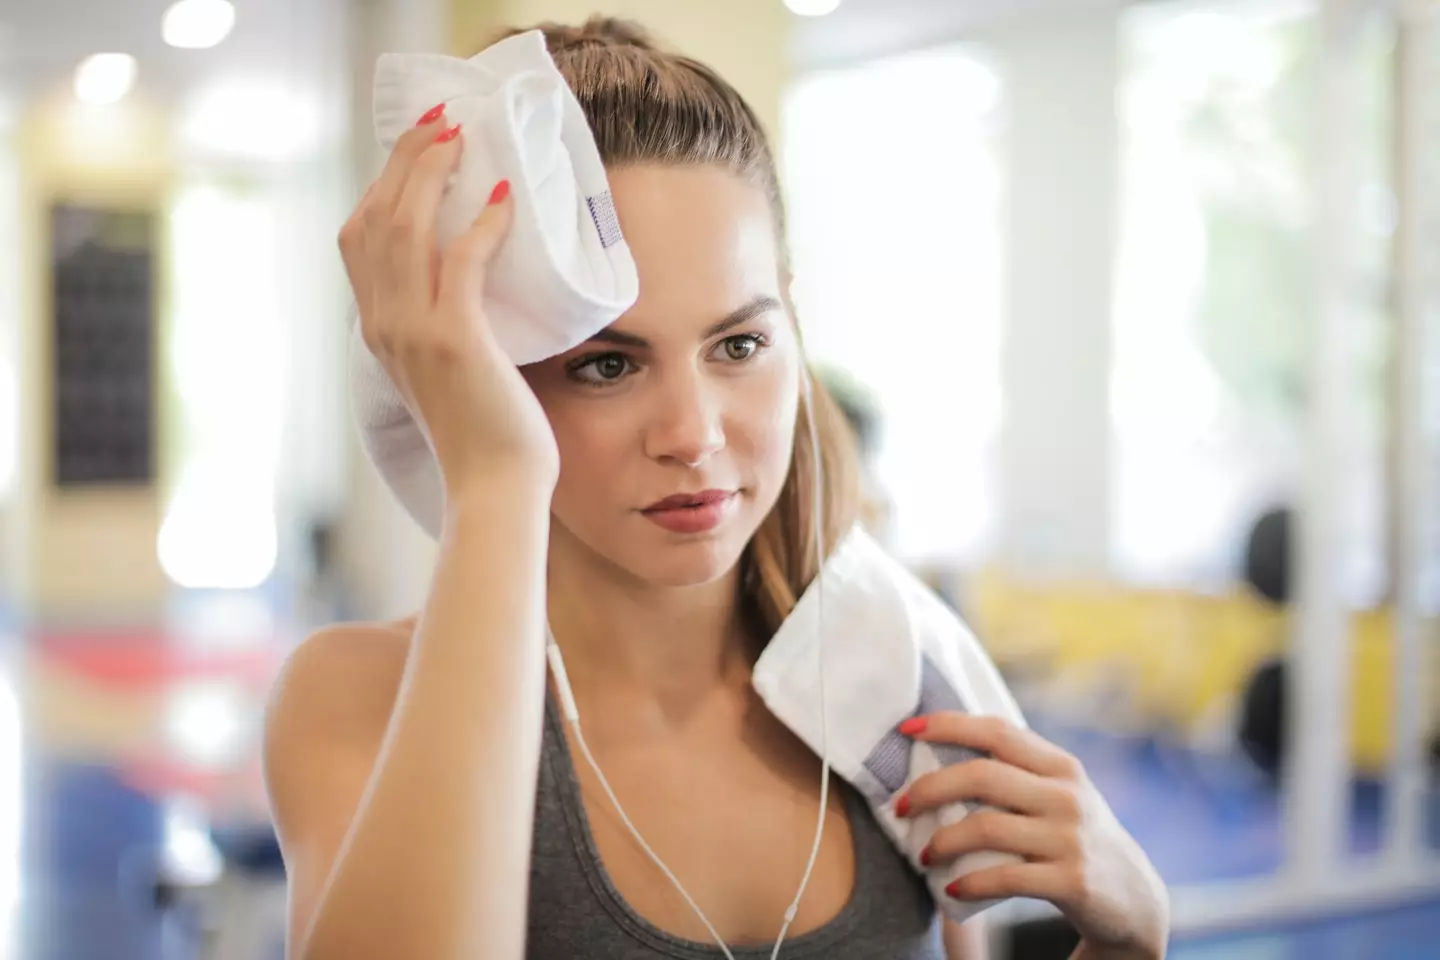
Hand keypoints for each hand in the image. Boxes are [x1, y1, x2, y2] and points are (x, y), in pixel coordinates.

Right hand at [339, 109, 559, 494]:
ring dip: (433, 173)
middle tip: (440, 120)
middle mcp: (385, 325)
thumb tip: (472, 280)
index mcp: (380, 329)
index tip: (416, 146)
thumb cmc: (486, 435)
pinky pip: (460, 263)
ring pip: (407, 229)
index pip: (360, 238)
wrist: (493, 489)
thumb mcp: (450, 370)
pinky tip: (502, 200)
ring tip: (461, 137)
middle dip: (405, 159)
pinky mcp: (455, 343)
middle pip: (377, 218)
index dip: (383, 183)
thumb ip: (444, 325)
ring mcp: (414, 333)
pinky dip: (480, 226)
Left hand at [895, 714, 1169, 959]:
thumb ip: (1016, 772)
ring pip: (986, 827)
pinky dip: (969, 881)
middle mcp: (1067, 795)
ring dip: (942, 841)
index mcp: (1060, 766)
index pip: (997, 731)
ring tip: (923, 854)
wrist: (1134, 900)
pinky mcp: (1072, 881)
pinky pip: (1005, 877)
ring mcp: (1070, 838)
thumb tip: (941, 751)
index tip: (908, 730)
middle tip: (899, 806)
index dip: (949, 724)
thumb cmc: (1074, 838)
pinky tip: (951, 886)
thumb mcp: (1058, 795)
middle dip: (930, 788)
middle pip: (982, 776)